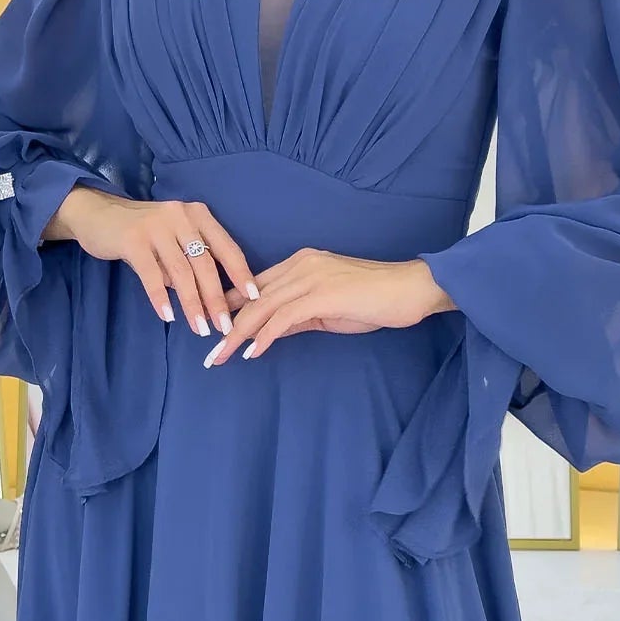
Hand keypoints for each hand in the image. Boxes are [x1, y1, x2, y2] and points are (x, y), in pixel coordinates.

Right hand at [47, 187, 259, 337]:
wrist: (97, 214)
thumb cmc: (143, 232)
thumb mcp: (174, 239)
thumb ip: (191, 261)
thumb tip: (212, 299)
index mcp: (198, 215)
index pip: (227, 247)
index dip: (241, 274)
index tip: (254, 298)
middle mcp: (181, 216)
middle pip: (206, 264)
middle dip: (216, 299)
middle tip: (224, 326)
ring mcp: (156, 226)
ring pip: (182, 272)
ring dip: (192, 304)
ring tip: (200, 328)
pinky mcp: (133, 239)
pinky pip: (152, 274)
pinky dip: (161, 298)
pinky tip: (168, 316)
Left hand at [203, 249, 454, 366]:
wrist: (411, 289)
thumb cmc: (375, 299)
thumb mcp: (328, 309)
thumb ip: (298, 317)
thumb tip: (268, 333)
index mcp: (300, 263)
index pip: (255, 285)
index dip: (231, 307)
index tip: (214, 331)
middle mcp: (300, 264)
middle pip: (251, 296)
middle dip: (226, 324)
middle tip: (209, 353)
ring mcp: (310, 277)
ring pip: (261, 306)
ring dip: (237, 335)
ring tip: (221, 357)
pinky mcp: (322, 294)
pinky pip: (283, 317)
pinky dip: (264, 337)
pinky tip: (252, 353)